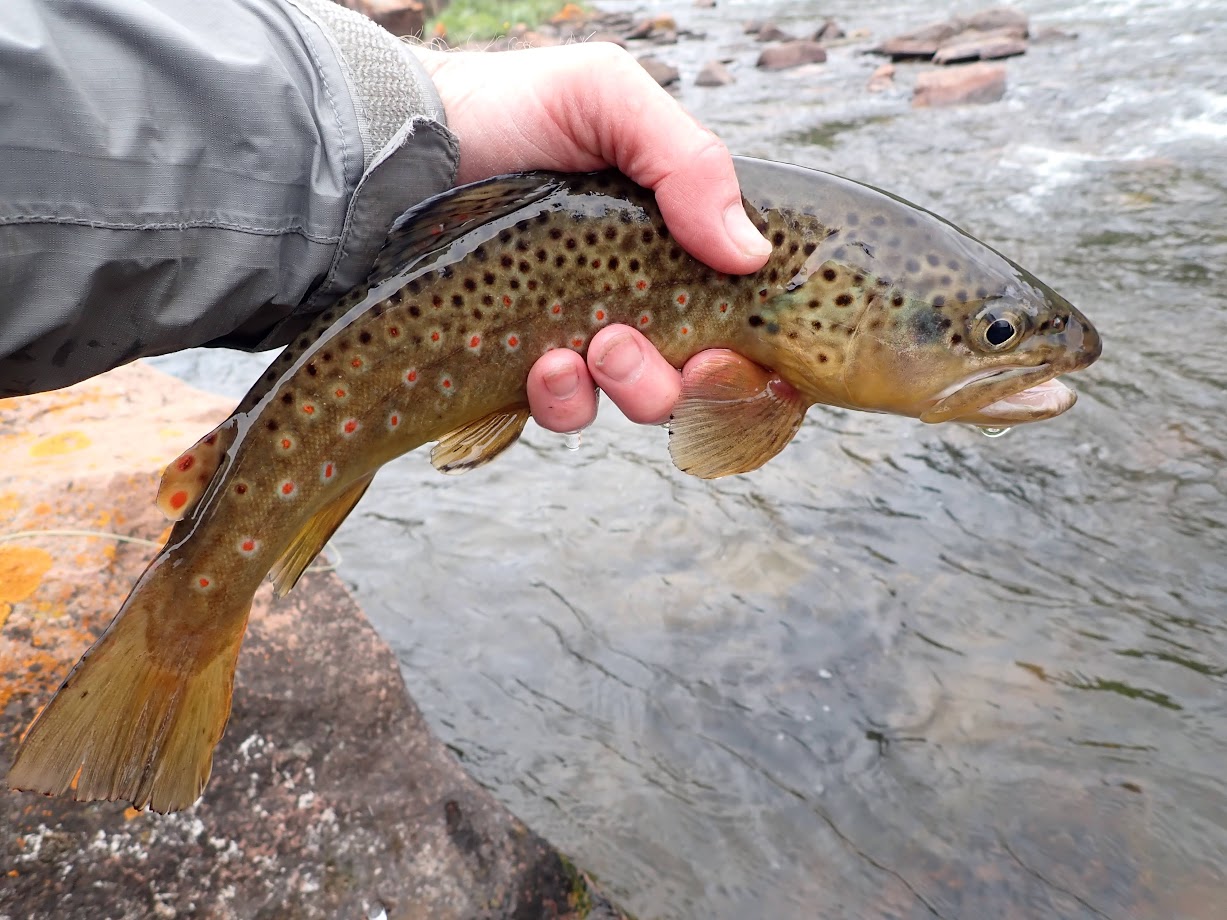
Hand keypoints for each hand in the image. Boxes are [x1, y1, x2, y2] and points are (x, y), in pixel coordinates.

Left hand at [411, 43, 770, 431]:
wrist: (414, 144)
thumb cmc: (518, 111)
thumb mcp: (608, 99)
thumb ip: (688, 161)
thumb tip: (751, 254)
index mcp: (682, 241)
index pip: (745, 315)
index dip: (753, 351)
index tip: (729, 354)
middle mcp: (648, 294)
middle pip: (702, 375)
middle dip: (682, 375)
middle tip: (631, 339)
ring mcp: (591, 335)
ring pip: (640, 400)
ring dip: (630, 385)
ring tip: (592, 346)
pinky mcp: (533, 365)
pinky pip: (568, 412)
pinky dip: (565, 399)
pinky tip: (543, 364)